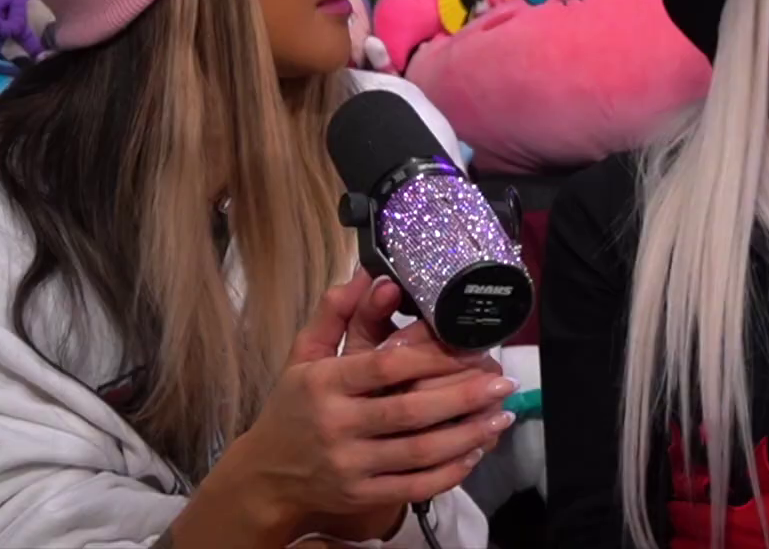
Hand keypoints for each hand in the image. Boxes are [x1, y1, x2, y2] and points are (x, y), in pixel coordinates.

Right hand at [217, 277, 514, 541]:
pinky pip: (415, 486)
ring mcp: (351, 465)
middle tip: (502, 381)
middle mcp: (337, 424)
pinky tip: (475, 452)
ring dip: (468, 434)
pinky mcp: (362, 496)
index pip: (385, 366)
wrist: (266, 476)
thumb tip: (369, 273)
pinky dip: (450, 471)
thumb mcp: (303, 355)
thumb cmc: (292, 408)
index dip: (433, 358)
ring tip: (501, 414)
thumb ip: (335, 313)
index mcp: (323, 383)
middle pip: (411, 410)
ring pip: (420, 452)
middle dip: (464, 396)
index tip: (472, 349)